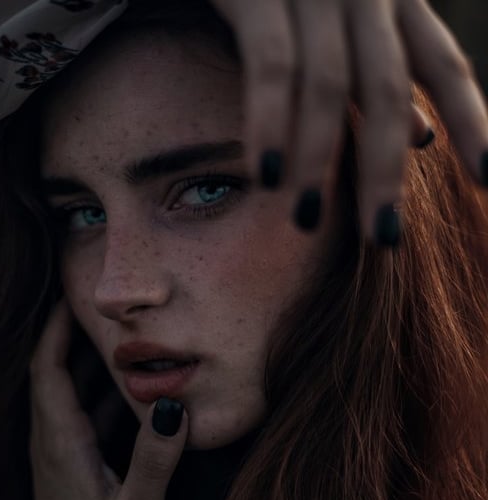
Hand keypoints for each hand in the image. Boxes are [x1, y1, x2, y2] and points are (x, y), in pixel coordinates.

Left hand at [29, 297, 187, 499]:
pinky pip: (82, 417)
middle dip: (72, 336)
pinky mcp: (72, 469)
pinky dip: (100, 395)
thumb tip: (173, 404)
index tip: (72, 297)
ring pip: (70, 395)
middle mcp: (54, 443)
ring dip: (89, 365)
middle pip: (54, 374)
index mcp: (61, 443)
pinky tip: (128, 393)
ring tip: (119, 339)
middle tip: (101, 308)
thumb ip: (154, 459)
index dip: (55, 330)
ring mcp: (61, 457)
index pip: (48, 370)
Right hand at [209, 0, 487, 242]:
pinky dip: (270, 122)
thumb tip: (425, 138)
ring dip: (318, 162)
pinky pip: (269, 66)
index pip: (442, 66)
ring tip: (306, 222)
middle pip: (386, 91)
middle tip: (381, 237)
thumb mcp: (346, 27)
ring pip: (328, 88)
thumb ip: (383, 77)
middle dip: (384, 172)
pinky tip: (267, 176)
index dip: (472, 123)